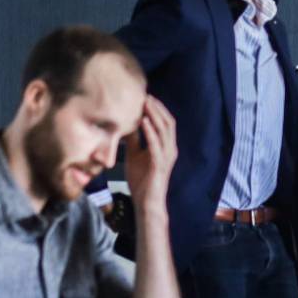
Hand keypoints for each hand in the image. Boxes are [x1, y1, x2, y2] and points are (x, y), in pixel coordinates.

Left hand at [126, 96, 178, 210]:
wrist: (146, 202)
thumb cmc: (142, 180)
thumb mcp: (135, 155)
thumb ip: (134, 140)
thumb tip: (126, 124)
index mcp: (166, 146)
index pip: (166, 122)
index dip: (157, 109)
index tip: (145, 96)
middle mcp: (170, 149)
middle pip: (168, 122)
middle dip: (157, 108)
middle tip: (145, 95)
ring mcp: (166, 156)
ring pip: (165, 130)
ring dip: (154, 115)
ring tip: (145, 103)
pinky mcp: (160, 164)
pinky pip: (156, 144)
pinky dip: (150, 131)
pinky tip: (142, 121)